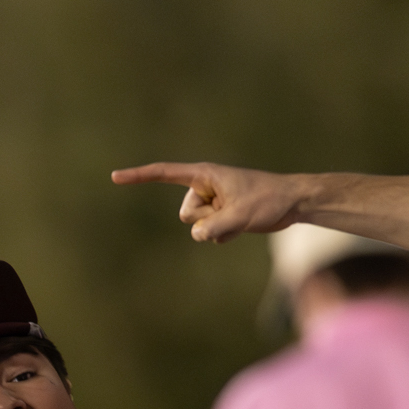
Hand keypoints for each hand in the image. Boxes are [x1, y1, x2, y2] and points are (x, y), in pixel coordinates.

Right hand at [109, 161, 306, 242]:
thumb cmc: (268, 200)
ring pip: (197, 226)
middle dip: (206, 220)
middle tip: (234, 210)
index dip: (138, 176)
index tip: (115, 177)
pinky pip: (209, 233)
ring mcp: (212, 201)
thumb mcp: (240, 216)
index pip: (164, 173)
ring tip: (242, 217)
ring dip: (217, 228)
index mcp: (204, 174)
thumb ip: (213, 228)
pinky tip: (243, 224)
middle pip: (186, 214)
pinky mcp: (220, 214)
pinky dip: (224, 233)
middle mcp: (204, 186)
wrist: (293, 202)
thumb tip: (196, 235)